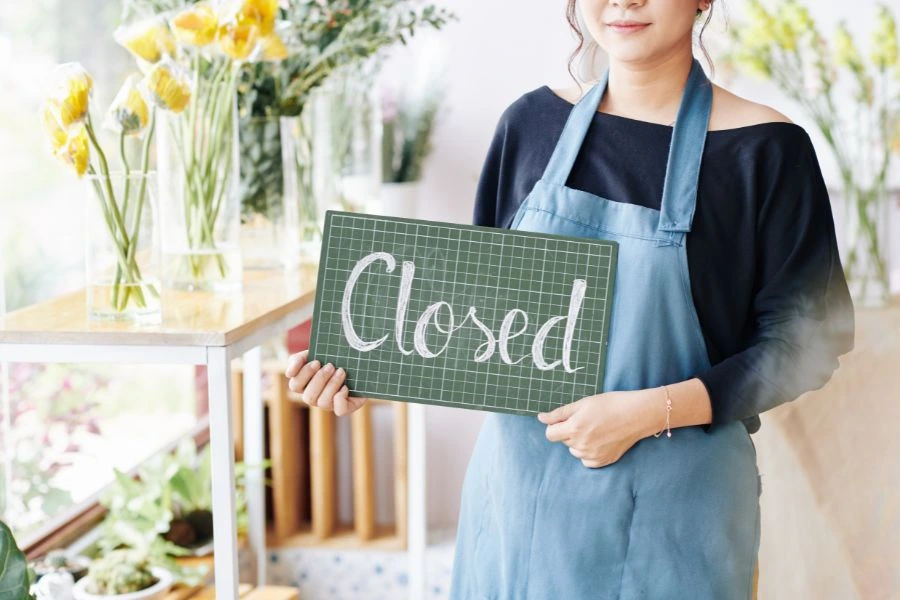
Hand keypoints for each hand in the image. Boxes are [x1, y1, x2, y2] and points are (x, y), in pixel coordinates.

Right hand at [284, 349, 367, 415]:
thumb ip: (298, 359)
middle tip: (331, 365)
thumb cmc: (332, 358)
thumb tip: (289, 373)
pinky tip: (345, 387)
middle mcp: (315, 397)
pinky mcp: (345, 407)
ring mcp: (329, 404)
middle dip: (320, 379)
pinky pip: (339, 410)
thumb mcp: (314, 353)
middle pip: (308, 397)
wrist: (357, 364)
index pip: (295, 386)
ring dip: (332, 385)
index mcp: (305, 386)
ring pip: (323, 403)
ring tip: (341, 371)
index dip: (304, 375)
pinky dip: (341, 398)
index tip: (316, 361)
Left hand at [537, 388, 662, 468]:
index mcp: (574, 429)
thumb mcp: (582, 403)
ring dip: (579, 442)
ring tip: (596, 430)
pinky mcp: (603, 462)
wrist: (637, 415)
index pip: (550, 434)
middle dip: (569, 432)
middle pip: (563, 441)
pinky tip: (600, 440)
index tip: (565, 420)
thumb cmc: (610, 404)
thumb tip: (541, 418)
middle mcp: (581, 445)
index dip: (555, 426)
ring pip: (575, 451)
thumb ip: (559, 413)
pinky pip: (586, 460)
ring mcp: (592, 455)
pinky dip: (589, 452)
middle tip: (586, 421)